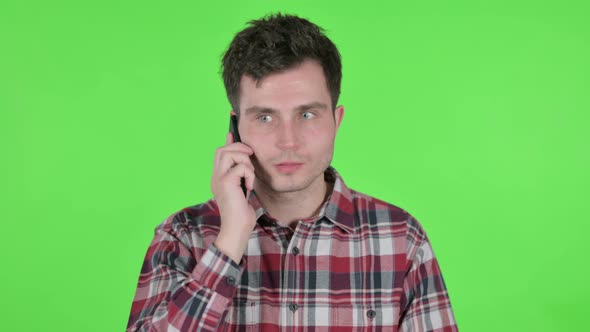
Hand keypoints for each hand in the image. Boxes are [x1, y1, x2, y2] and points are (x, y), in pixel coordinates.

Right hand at [210, 132, 256, 262]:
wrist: (237, 228)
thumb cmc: (242, 212)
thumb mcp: (243, 189)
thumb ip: (242, 174)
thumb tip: (246, 160)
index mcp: (218, 177)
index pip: (220, 152)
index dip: (228, 141)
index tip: (233, 130)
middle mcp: (215, 176)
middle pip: (222, 149)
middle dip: (239, 148)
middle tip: (250, 158)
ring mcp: (218, 179)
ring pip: (229, 153)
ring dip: (245, 162)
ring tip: (249, 176)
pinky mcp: (225, 182)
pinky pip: (240, 167)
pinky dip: (249, 174)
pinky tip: (249, 187)